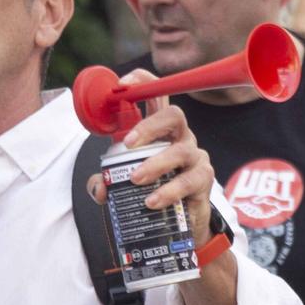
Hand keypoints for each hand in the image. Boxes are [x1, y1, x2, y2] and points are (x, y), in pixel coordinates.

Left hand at [116, 83, 215, 242]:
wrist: (183, 221)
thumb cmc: (154, 189)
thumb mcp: (124, 183)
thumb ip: (107, 182)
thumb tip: (100, 188)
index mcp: (160, 130)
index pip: (156, 96)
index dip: (142, 83)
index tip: (121, 85)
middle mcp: (180, 137)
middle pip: (173, 115)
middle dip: (150, 125)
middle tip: (128, 144)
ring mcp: (195, 156)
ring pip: (180, 151)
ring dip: (155, 163)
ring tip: (136, 179)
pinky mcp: (204, 179)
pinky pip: (188, 181)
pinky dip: (168, 191)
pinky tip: (152, 201)